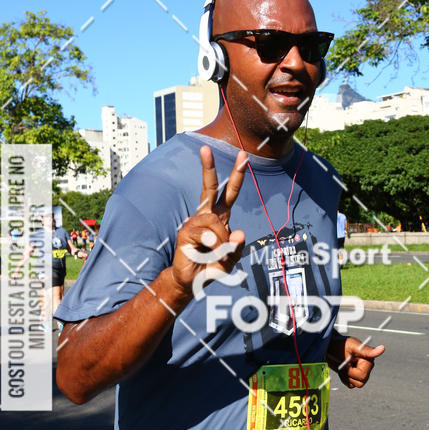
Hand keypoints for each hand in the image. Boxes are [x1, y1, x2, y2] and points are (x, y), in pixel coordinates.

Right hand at [171, 145, 247, 296]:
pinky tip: (205, 253)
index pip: (228, 193)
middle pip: (208, 188)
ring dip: (221, 240)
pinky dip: (213, 247)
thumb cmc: (212, 267)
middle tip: (205, 148)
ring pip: (215, 222)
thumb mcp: (231, 260)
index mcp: (219, 217)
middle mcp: (206, 216)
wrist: (192, 282)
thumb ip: (237, 248)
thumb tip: (239, 233)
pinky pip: (207, 235)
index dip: (236, 176)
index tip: (243, 157)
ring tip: (216, 253)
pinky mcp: (185, 232)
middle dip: (207, 167)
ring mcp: (194, 222)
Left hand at [326, 335, 384, 388]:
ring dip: (346, 377)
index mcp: (369, 359)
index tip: (346, 362)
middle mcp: (367, 366)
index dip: (351, 371)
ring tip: (342, 366)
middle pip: (360, 381)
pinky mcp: (354, 375)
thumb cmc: (340, 344)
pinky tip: (342, 369)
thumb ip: (367, 351)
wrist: (329, 347)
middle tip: (343, 364)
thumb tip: (382, 348)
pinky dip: (345, 379)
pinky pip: (351, 384)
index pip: (362, 375)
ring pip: (356, 384)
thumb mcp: (352, 346)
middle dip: (348, 374)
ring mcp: (361, 371)